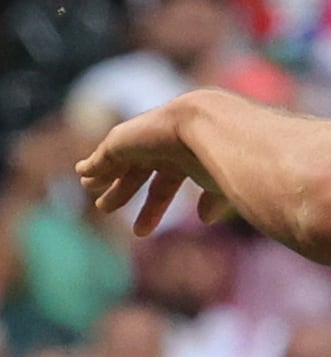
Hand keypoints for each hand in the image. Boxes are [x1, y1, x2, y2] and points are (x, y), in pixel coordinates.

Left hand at [75, 93, 235, 234]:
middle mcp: (164, 149)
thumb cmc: (221, 156)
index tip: (141, 231)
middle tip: (104, 208)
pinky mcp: (122, 141)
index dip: (154, 207)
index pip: (165, 185)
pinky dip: (92, 165)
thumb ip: (212, 199)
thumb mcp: (219, 183)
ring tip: (90, 192)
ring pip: (118, 164)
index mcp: (185, 158)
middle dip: (122, 192)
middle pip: (138, 174)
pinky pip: (102, 155)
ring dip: (104, 179)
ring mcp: (144, 143)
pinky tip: (83, 174)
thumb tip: (205, 219)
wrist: (208, 125)